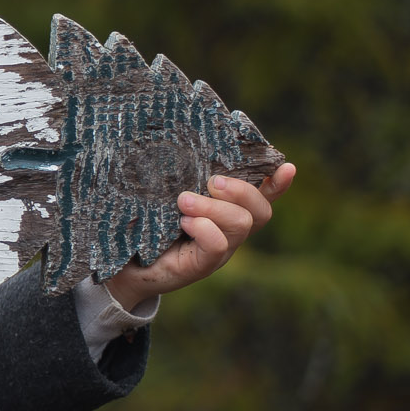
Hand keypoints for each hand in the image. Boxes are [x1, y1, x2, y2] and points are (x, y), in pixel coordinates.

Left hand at [104, 163, 295, 311]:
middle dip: (240, 190)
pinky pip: (219, 245)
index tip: (286, 166)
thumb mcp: (164, 195)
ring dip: (214, 207)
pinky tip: (184, 223)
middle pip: (260, 211)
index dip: (279, 183)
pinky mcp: (200, 266)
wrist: (123, 266)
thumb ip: (182, 177)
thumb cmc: (144, 223)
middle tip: (210, 182)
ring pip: (241, 224)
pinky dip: (204, 229)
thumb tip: (179, 143)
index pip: (263, 196)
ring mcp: (218, 251)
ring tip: (184, 202)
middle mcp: (229, 231)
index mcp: (226, 211)